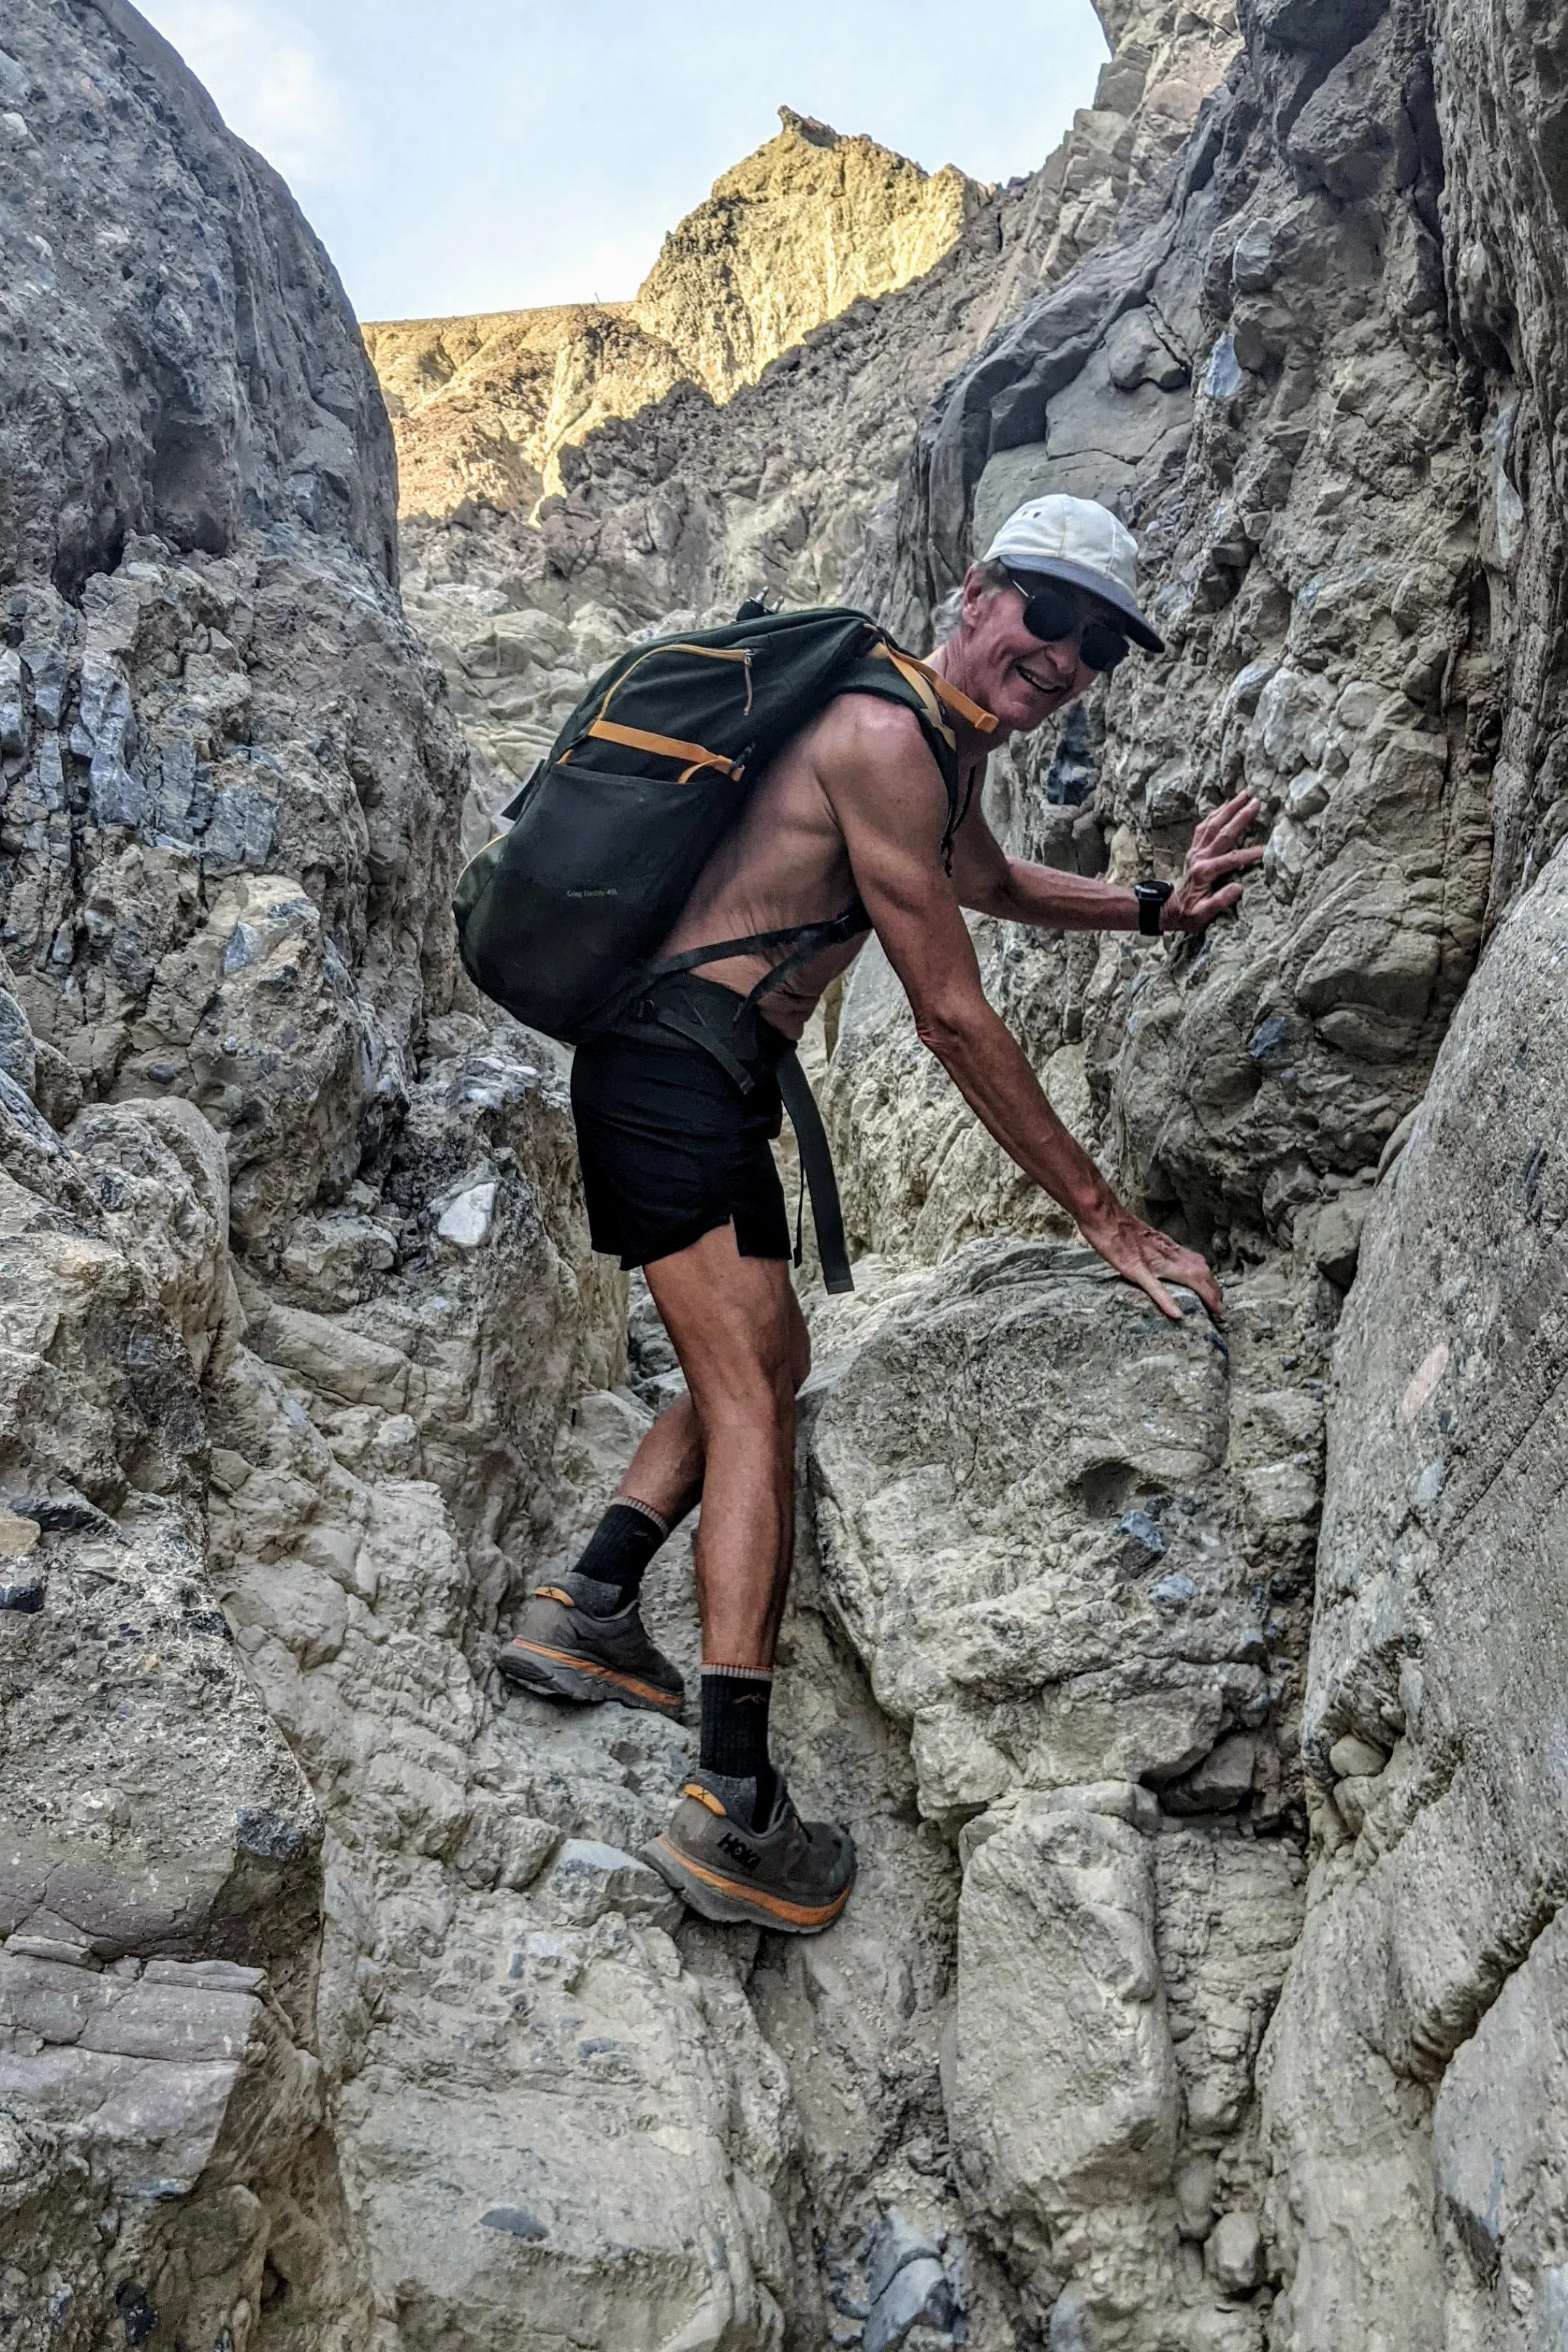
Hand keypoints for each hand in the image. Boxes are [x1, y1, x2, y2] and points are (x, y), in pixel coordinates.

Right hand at [1076, 1196, 1224, 1322]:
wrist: (1103, 1214)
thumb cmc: (1117, 1225)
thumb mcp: (1143, 1237)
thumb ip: (1156, 1247)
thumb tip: (1165, 1258)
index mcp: (1166, 1246)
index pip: (1197, 1263)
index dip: (1210, 1280)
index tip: (1218, 1294)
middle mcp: (1165, 1252)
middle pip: (1199, 1270)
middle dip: (1213, 1290)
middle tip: (1221, 1308)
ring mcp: (1151, 1261)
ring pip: (1186, 1276)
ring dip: (1203, 1293)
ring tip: (1213, 1308)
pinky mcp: (1135, 1268)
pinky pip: (1154, 1286)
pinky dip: (1167, 1300)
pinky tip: (1177, 1313)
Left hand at [1160, 793, 1264, 935]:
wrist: (1171, 910)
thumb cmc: (1190, 914)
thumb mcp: (1203, 915)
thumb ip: (1220, 902)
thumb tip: (1238, 888)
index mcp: (1204, 873)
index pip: (1230, 860)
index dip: (1248, 855)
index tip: (1265, 850)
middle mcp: (1199, 858)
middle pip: (1223, 833)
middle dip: (1240, 817)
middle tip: (1256, 802)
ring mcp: (1196, 851)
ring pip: (1213, 824)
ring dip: (1228, 808)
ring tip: (1244, 794)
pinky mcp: (1194, 849)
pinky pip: (1204, 827)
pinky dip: (1215, 814)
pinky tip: (1225, 805)